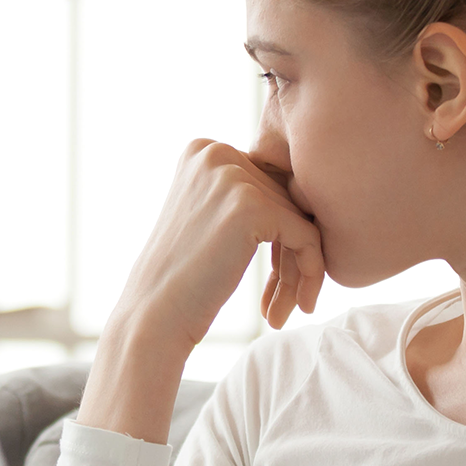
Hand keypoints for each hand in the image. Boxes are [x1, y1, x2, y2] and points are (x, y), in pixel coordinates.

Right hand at [117, 140, 323, 349]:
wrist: (153, 316)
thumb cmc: (180, 279)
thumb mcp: (205, 215)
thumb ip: (245, 193)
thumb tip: (306, 189)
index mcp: (203, 149)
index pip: (270, 182)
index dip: (279, 232)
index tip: (277, 278)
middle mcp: (216, 152)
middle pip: (286, 200)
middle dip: (290, 254)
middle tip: (283, 303)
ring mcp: (232, 177)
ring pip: (300, 220)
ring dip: (299, 270)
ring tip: (285, 309)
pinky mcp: (251, 206)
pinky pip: (308, 237)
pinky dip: (311, 273)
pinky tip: (301, 305)